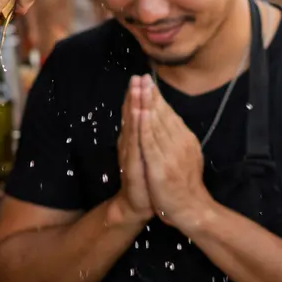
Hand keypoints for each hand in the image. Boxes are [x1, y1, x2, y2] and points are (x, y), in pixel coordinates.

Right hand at [114, 78, 153, 225]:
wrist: (138, 204)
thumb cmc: (146, 178)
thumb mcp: (149, 154)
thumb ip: (148, 136)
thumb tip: (151, 117)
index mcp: (135, 140)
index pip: (135, 113)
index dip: (137, 95)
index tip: (140, 77)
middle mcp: (129, 144)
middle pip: (131, 116)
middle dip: (134, 96)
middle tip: (136, 77)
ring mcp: (130, 154)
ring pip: (132, 127)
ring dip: (133, 107)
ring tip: (135, 89)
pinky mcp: (133, 166)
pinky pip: (135, 144)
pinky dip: (137, 129)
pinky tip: (138, 116)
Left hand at [134, 76, 213, 232]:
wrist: (190, 209)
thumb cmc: (185, 184)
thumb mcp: (185, 156)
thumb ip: (177, 139)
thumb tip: (169, 121)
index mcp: (184, 139)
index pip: (169, 114)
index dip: (157, 97)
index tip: (147, 81)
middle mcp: (179, 142)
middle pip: (162, 115)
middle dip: (151, 95)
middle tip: (142, 77)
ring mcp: (170, 153)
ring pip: (156, 124)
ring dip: (147, 104)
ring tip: (139, 87)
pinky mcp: (161, 166)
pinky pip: (151, 142)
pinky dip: (145, 126)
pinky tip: (140, 113)